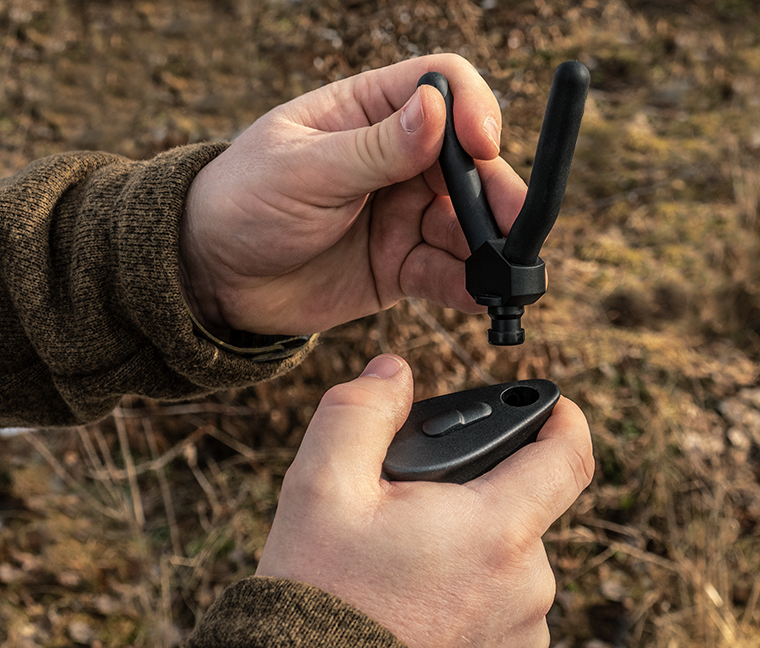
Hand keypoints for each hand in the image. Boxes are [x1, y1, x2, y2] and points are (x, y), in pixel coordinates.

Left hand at [180, 54, 526, 334]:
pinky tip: (477, 297)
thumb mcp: (302, 169)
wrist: (215, 278)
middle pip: (468, 162)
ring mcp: (402, 214)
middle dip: (495, 192)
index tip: (482, 143)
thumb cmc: (243, 203)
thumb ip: (373, 149)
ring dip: (489, 245)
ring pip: (465, 222)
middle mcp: (395, 160)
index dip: (473, 108)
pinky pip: (445, 271)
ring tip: (500, 273)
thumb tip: (436, 109)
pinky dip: (466, 284)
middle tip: (515, 224)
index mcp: (368, 112)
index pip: (442, 86)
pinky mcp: (400, 264)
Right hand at [256, 355, 593, 647]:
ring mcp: (520, 629)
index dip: (562, 417)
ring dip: (469, 534)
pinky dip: (470, 578)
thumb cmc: (319, 588)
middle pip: (522, 502)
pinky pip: (501, 595)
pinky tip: (418, 586)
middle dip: (476, 483)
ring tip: (407, 548)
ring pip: (506, 550)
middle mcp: (526, 586)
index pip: (568, 457)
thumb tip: (395, 372)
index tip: (549, 402)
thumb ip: (362, 411)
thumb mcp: (323, 484)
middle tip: (414, 495)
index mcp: (495, 532)